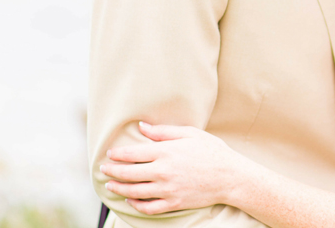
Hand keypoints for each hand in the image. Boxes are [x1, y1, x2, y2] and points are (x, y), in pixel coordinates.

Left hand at [102, 122, 242, 214]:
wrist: (231, 177)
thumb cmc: (212, 152)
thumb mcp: (190, 134)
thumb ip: (164, 131)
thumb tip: (142, 126)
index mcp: (167, 151)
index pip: (133, 153)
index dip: (118, 154)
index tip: (109, 154)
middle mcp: (164, 171)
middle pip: (128, 173)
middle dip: (112, 171)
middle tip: (104, 169)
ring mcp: (168, 189)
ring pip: (134, 191)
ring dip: (118, 188)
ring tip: (110, 185)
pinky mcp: (173, 203)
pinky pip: (148, 207)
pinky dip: (135, 204)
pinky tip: (130, 199)